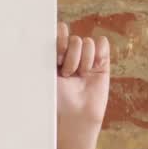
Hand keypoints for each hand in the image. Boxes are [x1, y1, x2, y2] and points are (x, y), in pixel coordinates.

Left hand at [55, 23, 109, 147]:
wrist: (75, 115)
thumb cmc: (56, 98)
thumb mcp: (45, 73)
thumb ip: (47, 52)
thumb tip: (48, 33)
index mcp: (53, 54)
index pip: (58, 32)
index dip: (59, 40)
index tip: (57, 57)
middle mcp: (69, 54)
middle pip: (74, 39)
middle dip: (71, 57)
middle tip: (67, 74)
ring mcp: (86, 57)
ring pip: (87, 42)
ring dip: (83, 60)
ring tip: (80, 76)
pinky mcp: (101, 62)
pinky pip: (102, 43)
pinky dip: (99, 54)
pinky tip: (94, 68)